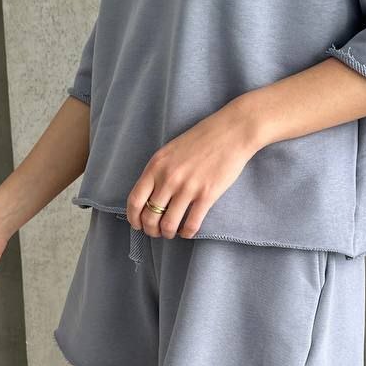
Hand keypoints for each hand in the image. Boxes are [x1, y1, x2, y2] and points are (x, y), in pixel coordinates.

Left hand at [125, 104, 258, 239]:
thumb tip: (150, 195)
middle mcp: (168, 178)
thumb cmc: (201, 139)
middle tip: (156, 232)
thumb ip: (158, 171)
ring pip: (168, 224)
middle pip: (150, 216)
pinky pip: (191, 224)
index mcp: (156, 166)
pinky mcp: (207, 195)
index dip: (134, 218)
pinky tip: (188, 232)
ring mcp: (187, 187)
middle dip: (151, 230)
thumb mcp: (170, 151)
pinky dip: (187, 233)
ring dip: (168, 234)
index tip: (138, 225)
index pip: (135, 200)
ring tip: (172, 233)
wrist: (231, 132)